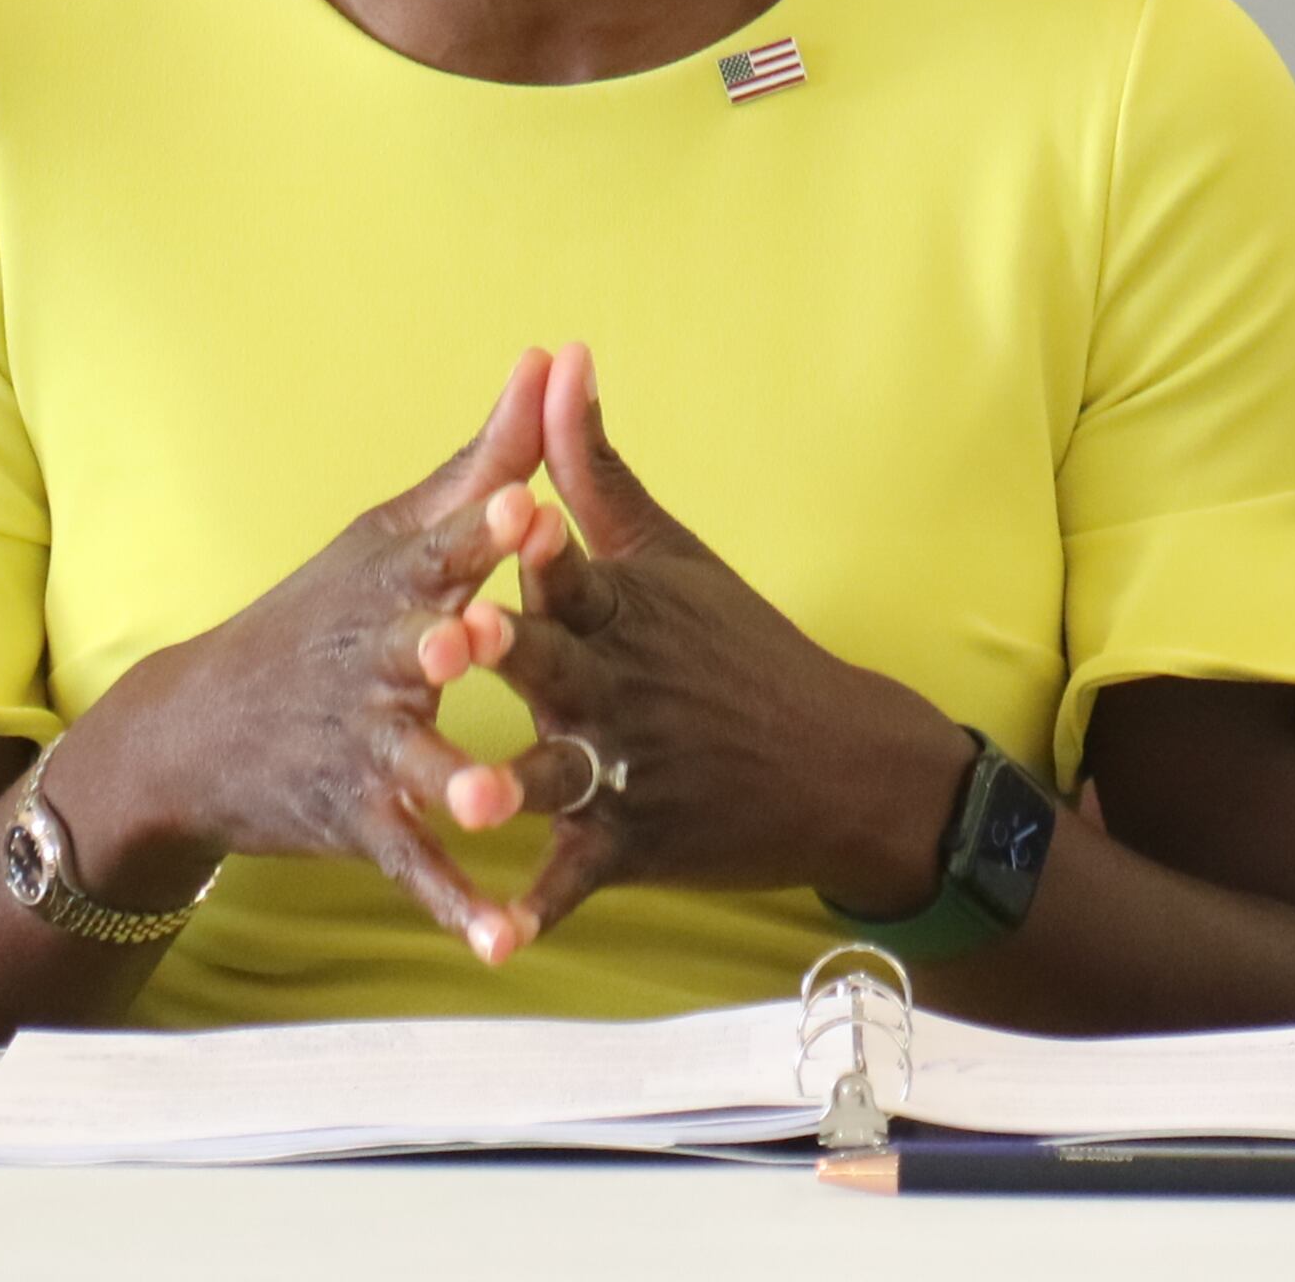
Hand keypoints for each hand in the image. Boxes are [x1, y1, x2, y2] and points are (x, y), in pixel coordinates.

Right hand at [40, 349, 561, 964]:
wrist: (197, 730)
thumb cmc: (321, 615)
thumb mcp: (391, 532)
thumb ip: (484, 457)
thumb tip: (545, 359)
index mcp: (396, 588)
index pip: (441, 551)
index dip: (483, 530)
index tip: (529, 502)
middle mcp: (377, 666)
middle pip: (418, 653)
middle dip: (451, 646)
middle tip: (484, 639)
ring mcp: (364, 749)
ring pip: (414, 766)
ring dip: (452, 782)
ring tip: (493, 800)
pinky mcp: (359, 823)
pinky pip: (413, 869)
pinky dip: (456, 907)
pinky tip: (504, 943)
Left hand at [475, 342, 971, 942]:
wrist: (838, 763)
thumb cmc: (735, 643)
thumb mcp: (665, 547)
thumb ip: (590, 460)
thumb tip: (559, 354)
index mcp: (623, 609)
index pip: (574, 568)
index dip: (538, 543)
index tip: (506, 510)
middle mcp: (621, 687)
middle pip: (555, 666)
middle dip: (505, 653)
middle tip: (455, 639)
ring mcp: (626, 771)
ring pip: (561, 777)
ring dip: (517, 786)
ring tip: (472, 798)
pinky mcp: (628, 846)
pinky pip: (574, 881)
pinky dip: (535, 913)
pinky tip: (494, 939)